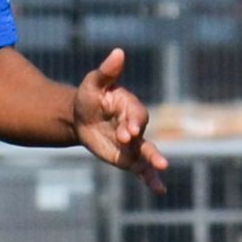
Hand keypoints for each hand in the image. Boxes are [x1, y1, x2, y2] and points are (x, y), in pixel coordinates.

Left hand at [72, 46, 170, 194]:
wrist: (80, 119)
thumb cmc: (89, 97)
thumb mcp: (94, 83)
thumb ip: (107, 71)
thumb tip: (118, 52)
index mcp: (130, 106)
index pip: (136, 114)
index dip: (133, 121)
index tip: (127, 129)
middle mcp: (136, 125)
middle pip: (142, 133)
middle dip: (137, 137)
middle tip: (127, 139)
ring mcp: (134, 143)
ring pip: (147, 152)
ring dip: (154, 160)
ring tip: (162, 167)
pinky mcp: (129, 158)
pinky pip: (142, 169)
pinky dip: (151, 179)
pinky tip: (159, 190)